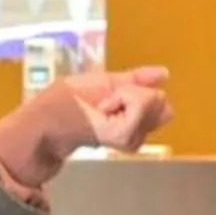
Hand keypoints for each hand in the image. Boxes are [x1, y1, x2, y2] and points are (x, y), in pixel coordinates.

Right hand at [25, 65, 169, 159]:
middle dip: (136, 94)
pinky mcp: (137, 138)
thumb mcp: (98, 82)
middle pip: (160, 101)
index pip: (147, 98)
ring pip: (159, 106)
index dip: (123, 92)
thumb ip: (135, 78)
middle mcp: (135, 140)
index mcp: (124, 132)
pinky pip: (152, 111)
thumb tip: (165, 73)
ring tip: (109, 107)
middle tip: (108, 102)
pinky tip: (114, 111)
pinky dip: (135, 105)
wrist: (50, 125)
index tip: (101, 103)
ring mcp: (137, 141)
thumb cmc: (65, 104)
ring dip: (136, 100)